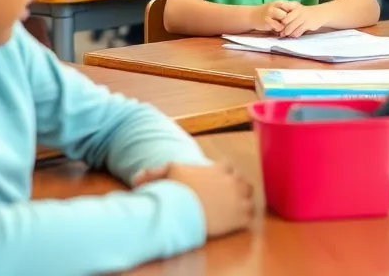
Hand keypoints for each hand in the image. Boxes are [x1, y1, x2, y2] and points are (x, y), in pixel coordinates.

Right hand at [135, 163, 253, 238]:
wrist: (182, 211)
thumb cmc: (175, 191)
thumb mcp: (166, 174)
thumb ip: (156, 171)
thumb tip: (138, 177)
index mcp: (218, 169)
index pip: (228, 168)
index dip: (224, 175)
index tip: (216, 183)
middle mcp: (233, 180)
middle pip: (243, 181)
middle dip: (237, 187)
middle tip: (227, 197)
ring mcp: (239, 198)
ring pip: (250, 197)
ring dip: (243, 201)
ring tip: (233, 208)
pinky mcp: (241, 216)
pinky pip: (250, 215)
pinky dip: (245, 217)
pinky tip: (235, 221)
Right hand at [250, 1, 295, 33]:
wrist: (252, 16)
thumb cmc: (267, 13)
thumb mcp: (277, 8)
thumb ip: (287, 9)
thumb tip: (301, 11)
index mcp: (279, 2)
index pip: (293, 6)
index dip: (297, 13)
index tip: (299, 19)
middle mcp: (275, 6)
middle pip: (290, 13)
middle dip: (292, 21)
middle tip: (293, 25)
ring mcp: (270, 13)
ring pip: (285, 20)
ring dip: (286, 26)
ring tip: (285, 28)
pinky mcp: (267, 20)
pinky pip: (279, 27)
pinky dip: (280, 30)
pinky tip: (278, 30)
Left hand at [279, 3, 326, 37]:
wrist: (319, 14)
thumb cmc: (303, 12)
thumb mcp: (295, 8)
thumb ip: (286, 11)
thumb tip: (274, 19)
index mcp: (294, 5)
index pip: (282, 8)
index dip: (278, 16)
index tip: (275, 20)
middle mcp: (298, 10)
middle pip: (285, 21)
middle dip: (281, 27)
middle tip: (278, 31)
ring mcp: (303, 17)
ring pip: (290, 28)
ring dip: (286, 32)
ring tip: (283, 34)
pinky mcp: (307, 25)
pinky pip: (297, 32)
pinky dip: (293, 35)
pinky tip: (292, 35)